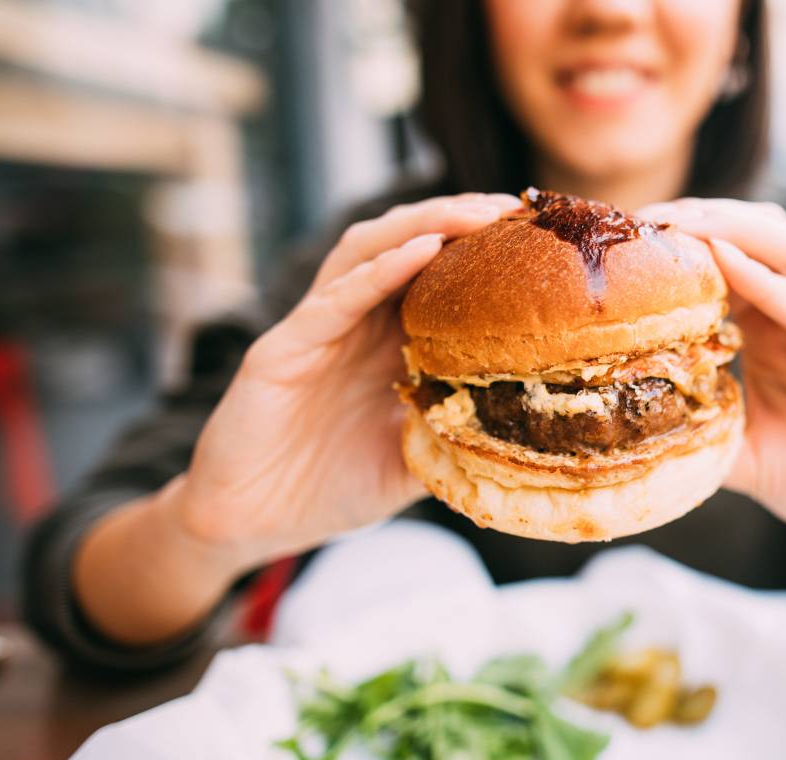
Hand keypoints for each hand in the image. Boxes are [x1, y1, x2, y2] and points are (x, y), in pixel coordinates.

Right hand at [174, 193, 521, 572]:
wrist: (250, 525)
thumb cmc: (327, 491)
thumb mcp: (410, 461)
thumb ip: (453, 436)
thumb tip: (523, 432)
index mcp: (385, 345)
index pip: (436, 279)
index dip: (481, 253)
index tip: (535, 239)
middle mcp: (353, 325)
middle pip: (405, 247)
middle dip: (457, 220)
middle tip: (512, 208)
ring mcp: (316, 330)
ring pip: (368, 253)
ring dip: (422, 226)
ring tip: (473, 213)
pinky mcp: (281, 348)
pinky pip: (334, 299)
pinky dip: (378, 271)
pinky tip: (420, 251)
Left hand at [638, 199, 785, 570]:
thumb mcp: (746, 457)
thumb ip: (702, 434)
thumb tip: (633, 436)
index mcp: (777, 333)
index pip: (728, 264)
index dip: (679, 246)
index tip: (624, 242)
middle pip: (757, 237)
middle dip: (700, 218)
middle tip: (641, 219)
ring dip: (735, 228)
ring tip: (681, 222)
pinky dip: (772, 283)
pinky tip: (727, 262)